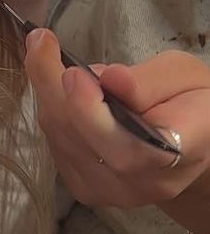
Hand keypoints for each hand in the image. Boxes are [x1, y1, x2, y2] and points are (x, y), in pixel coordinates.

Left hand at [26, 33, 209, 233]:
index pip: (130, 147)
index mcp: (179, 154)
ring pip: (61, 139)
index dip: (93, 113)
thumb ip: (149, 81)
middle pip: (81, 139)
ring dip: (49, 94)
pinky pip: (56, 145)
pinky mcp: (84, 188)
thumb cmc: (192, 105)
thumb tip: (108, 78)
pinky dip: (53, 111)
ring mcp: (108, 192)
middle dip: (53, 86)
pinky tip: (60, 89)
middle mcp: (140, 183)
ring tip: (53, 58)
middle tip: (41, 41)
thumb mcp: (185, 77)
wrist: (192, 147)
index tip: (74, 73)